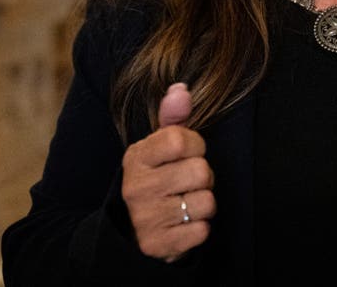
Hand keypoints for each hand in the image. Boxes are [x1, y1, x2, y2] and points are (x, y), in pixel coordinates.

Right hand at [120, 82, 215, 261]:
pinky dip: (199, 229)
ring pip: (206, 202)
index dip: (196, 145)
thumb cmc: (155, 179)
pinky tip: (183, 223)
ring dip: (203, 203)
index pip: (182, 139)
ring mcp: (145, 218)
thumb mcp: (158, 147)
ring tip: (186, 202)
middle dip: (203, 177)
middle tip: (188, 182)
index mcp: (136, 157)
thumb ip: (173, 117)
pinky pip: (202, 231)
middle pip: (201, 172)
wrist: (130, 229)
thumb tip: (181, 90)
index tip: (188, 153)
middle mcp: (136, 187)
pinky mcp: (157, 245)